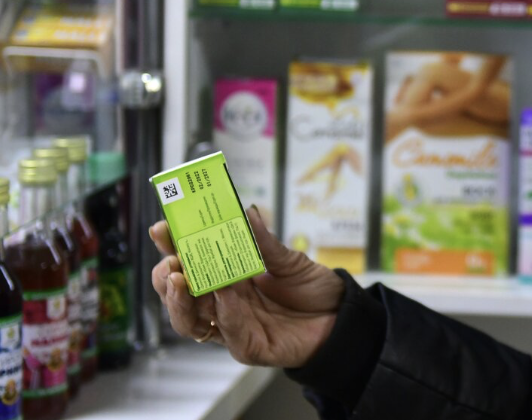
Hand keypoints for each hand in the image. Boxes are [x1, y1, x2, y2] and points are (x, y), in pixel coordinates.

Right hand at [150, 207, 345, 367]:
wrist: (342, 317)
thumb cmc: (312, 289)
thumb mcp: (290, 260)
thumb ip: (266, 243)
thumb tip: (247, 212)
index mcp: (226, 279)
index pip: (188, 264)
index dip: (171, 248)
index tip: (161, 229)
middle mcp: (221, 304)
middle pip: (178, 296)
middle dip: (167, 278)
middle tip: (170, 260)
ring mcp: (232, 328)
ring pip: (190, 322)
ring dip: (182, 301)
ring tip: (182, 279)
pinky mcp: (249, 347)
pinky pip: (229, 335)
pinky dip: (225, 315)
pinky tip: (224, 297)